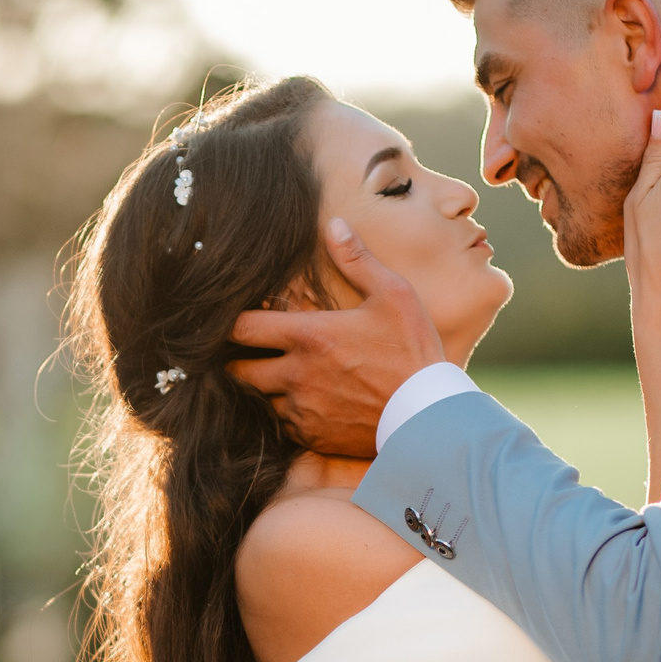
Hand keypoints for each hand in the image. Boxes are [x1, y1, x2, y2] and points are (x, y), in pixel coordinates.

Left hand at [227, 219, 446, 457]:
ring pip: (260, 399)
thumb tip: (334, 224)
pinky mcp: (313, 437)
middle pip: (237, 371)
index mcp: (308, 336)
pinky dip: (287, 414)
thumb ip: (357, 260)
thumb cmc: (413, 351)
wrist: (429, 414)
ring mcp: (302, 409)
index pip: (241, 328)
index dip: (231, 323)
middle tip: (252, 352)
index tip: (236, 320)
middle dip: (239, 360)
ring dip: (265, 388)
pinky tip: (306, 402)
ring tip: (284, 376)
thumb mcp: (393, 295)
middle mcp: (296, 375)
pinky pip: (283, 425)